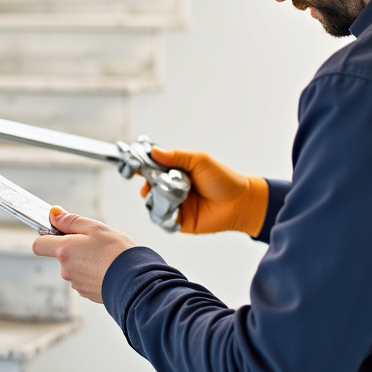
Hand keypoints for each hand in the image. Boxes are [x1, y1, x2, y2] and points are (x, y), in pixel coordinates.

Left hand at [32, 207, 137, 303]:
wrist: (135, 280)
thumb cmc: (117, 252)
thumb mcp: (95, 228)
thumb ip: (71, 221)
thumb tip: (54, 215)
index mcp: (64, 250)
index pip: (39, 244)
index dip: (46, 237)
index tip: (59, 232)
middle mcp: (66, 269)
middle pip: (61, 255)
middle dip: (74, 248)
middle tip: (94, 243)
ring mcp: (76, 283)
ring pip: (75, 268)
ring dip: (85, 261)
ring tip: (104, 257)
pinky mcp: (87, 293)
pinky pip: (85, 279)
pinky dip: (93, 274)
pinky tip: (107, 269)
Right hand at [142, 148, 268, 235]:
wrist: (239, 203)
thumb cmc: (223, 180)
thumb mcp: (199, 161)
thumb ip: (176, 157)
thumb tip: (154, 151)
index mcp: (176, 171)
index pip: (153, 167)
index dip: (141, 165)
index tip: (132, 163)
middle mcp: (172, 187)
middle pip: (148, 185)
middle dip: (148, 183)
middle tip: (153, 181)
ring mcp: (174, 204)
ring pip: (151, 202)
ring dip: (157, 197)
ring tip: (172, 194)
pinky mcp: (177, 221)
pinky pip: (161, 218)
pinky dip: (163, 213)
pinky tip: (174, 208)